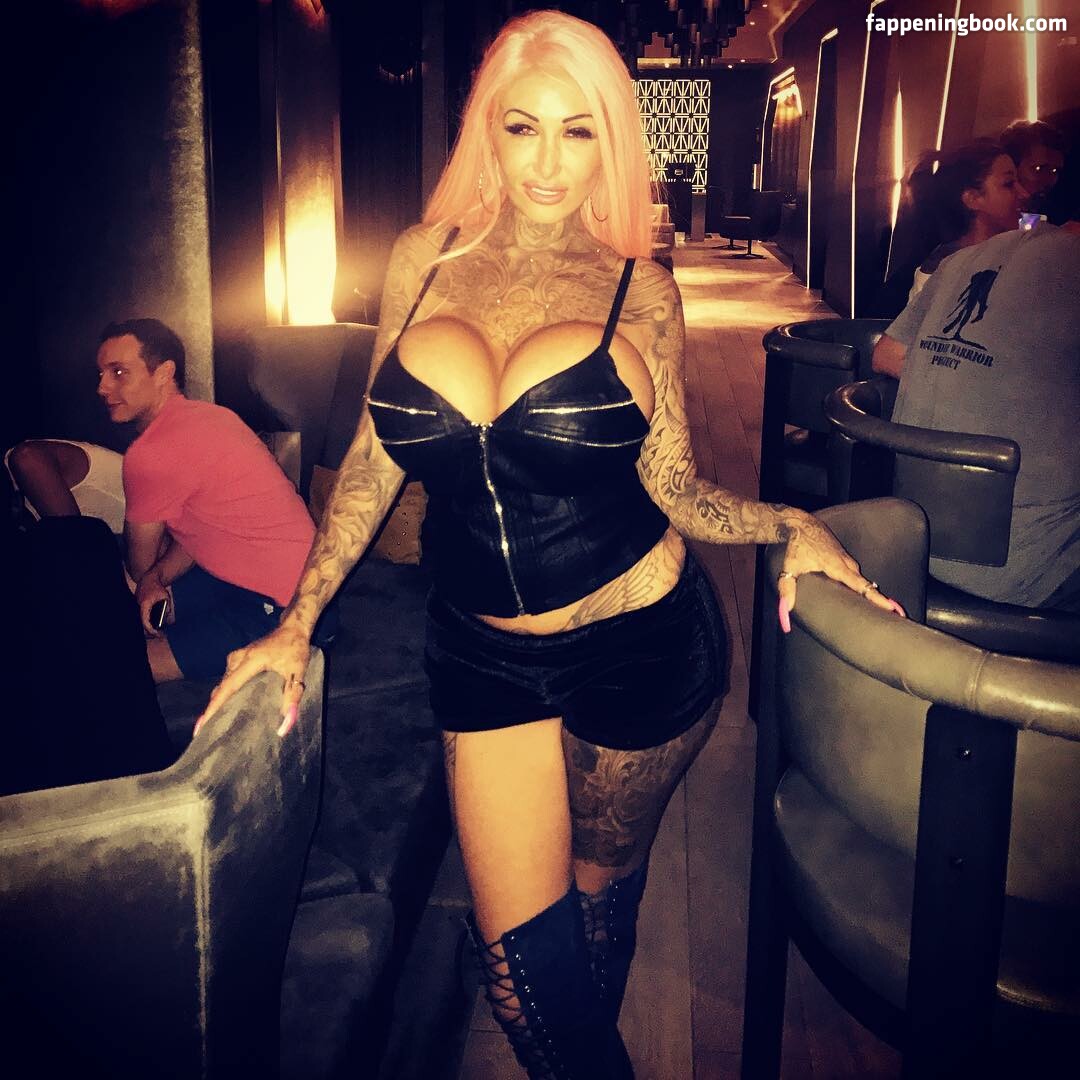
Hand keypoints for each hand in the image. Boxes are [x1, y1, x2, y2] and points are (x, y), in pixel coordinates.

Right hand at [135, 570, 171, 636]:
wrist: (148, 579)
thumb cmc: (156, 587)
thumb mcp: (165, 596)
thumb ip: (166, 606)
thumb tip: (167, 615)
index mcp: (144, 605)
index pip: (145, 622)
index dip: (150, 630)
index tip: (157, 634)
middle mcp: (139, 607)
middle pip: (142, 624)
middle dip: (150, 632)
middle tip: (160, 636)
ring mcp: (137, 607)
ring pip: (142, 621)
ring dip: (149, 627)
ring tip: (158, 633)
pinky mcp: (139, 607)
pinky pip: (142, 617)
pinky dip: (148, 622)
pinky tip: (155, 626)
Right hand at [194, 622, 311, 738]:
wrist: (292, 627)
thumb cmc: (295, 648)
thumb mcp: (298, 673)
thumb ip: (292, 698)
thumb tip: (285, 726)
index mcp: (249, 661)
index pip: (227, 688)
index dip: (213, 708)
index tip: (201, 725)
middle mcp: (237, 659)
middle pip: (221, 688)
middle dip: (211, 710)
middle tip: (204, 733)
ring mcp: (235, 657)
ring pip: (223, 684)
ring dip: (218, 702)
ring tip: (213, 724)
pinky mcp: (237, 659)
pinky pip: (227, 679)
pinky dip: (225, 693)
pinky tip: (227, 706)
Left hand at [775, 511, 905, 632]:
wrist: (801, 523)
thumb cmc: (796, 546)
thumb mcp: (789, 569)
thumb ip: (787, 591)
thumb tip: (785, 612)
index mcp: (837, 567)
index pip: (861, 586)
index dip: (876, 598)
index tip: (892, 607)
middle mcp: (847, 563)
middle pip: (865, 584)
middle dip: (878, 599)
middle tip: (893, 614)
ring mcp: (847, 558)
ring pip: (859, 577)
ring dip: (867, 591)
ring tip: (879, 607)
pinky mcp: (844, 556)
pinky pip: (855, 572)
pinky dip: (859, 582)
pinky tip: (859, 591)